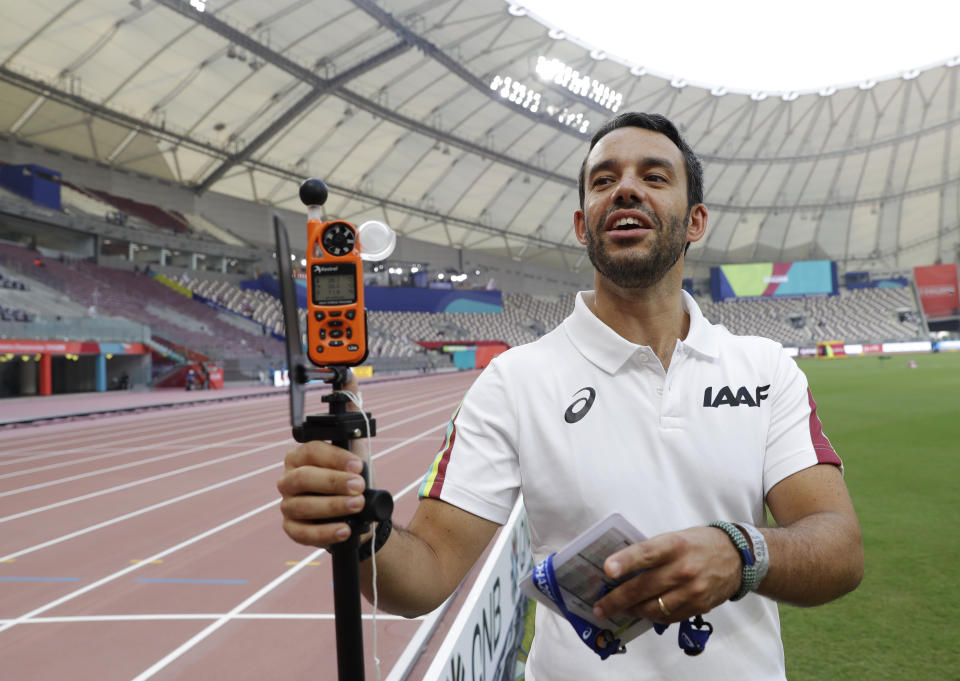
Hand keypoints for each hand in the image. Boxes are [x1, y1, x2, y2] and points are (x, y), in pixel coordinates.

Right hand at [276, 440, 367, 547]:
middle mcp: (289, 480)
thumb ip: (353, 432)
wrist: (360, 514)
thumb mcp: (357, 455)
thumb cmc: (354, 481)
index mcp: (301, 457)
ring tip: (358, 505)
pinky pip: (303, 532)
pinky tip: (344, 530)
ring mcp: (288, 505)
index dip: (335, 458)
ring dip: (333, 506)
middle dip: (334, 482)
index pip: (312, 451)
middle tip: (359, 487)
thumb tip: (353, 403)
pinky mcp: (292, 528)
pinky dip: (325, 532)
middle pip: (304, 478)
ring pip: (302, 506)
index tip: (358, 466)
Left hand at [592, 526, 741, 623]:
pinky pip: (668, 617)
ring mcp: (692, 590)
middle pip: (644, 587)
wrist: (737, 557)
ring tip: (619, 610)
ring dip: (632, 611)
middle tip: (601, 607)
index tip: (607, 570)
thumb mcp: (676, 537)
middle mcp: (683, 568)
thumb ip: (653, 551)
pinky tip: (642, 612)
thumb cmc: (699, 543)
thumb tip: (621, 568)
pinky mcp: (698, 606)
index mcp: (675, 545)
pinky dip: (652, 616)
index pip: (646, 553)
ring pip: (653, 607)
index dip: (625, 562)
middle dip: (617, 599)